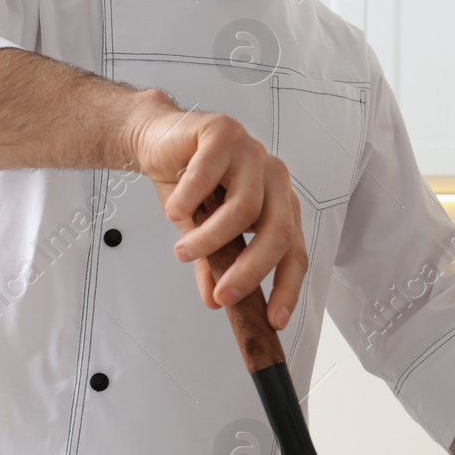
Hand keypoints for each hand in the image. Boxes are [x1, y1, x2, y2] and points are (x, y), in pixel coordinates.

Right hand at [126, 92, 306, 327]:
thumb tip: (215, 301)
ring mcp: (252, 154)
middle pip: (277, 233)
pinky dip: (187, 201)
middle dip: (250, 271)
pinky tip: (174, 212)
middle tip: (223, 296)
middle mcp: (275, 180)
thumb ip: (214, 265)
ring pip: (242, 209)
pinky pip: (208, 176)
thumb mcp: (203, 234)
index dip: (288, 287)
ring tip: (183, 251)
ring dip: (209, 239)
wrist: (159, 141)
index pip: (294, 252)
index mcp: (280, 205)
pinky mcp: (224, 133)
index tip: (274, 321)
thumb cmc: (189, 186)